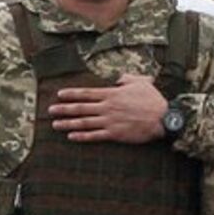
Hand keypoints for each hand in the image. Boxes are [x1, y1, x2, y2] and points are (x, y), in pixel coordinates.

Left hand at [50, 73, 168, 143]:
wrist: (163, 118)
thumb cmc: (153, 100)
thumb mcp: (141, 82)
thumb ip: (127, 78)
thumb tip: (118, 78)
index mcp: (112, 94)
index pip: (87, 93)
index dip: (71, 94)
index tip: (59, 94)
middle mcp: (107, 108)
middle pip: (80, 108)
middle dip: (64, 109)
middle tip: (50, 110)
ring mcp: (109, 121)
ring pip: (84, 122)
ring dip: (68, 123)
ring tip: (55, 124)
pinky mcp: (114, 134)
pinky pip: (94, 136)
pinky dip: (81, 136)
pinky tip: (71, 137)